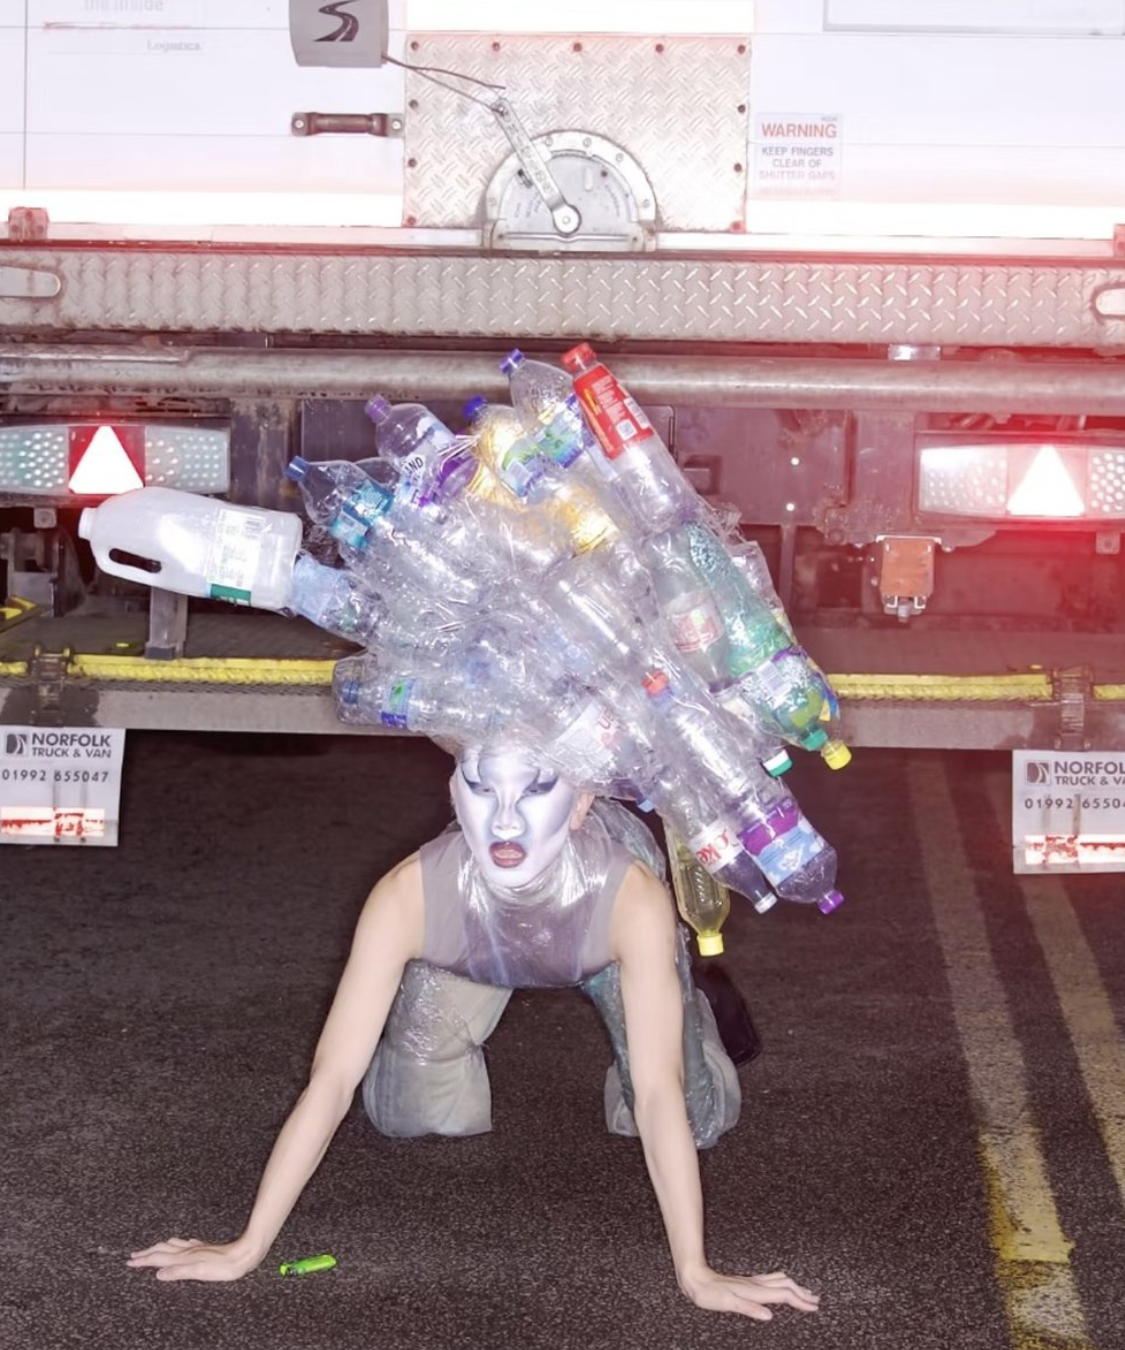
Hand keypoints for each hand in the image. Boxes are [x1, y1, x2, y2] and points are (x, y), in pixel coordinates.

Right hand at [126, 1236, 261, 1282]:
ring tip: (150, 1249)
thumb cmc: (224, 1266)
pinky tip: (179, 1245)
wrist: (244, 1252)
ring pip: (172, 1246)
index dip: (143, 1260)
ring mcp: (196, 1247)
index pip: (158, 1258)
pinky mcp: (204, 1248)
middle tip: (133, 1256)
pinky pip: (184, 1244)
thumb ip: (179, 1272)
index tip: (129, 1262)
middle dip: (146, 1253)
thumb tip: (158, 1274)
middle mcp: (188, 1250)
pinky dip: (175, 1245)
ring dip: (158, 1247)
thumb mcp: (200, 1272)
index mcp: (185, 1257)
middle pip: (162, 1249)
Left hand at [679, 1267, 820, 1320]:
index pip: (783, 1295)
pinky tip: (781, 1286)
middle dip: (802, 1293)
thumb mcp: (727, 1304)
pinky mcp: (746, 1282)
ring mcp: (752, 1282)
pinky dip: (782, 1283)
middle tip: (815, 1301)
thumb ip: (749, 1309)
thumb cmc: (710, 1293)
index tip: (813, 1307)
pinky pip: (770, 1280)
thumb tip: (769, 1315)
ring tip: (804, 1292)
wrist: (696, 1279)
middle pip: (785, 1285)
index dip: (800, 1301)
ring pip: (779, 1281)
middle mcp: (756, 1285)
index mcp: (754, 1291)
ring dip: (794, 1286)